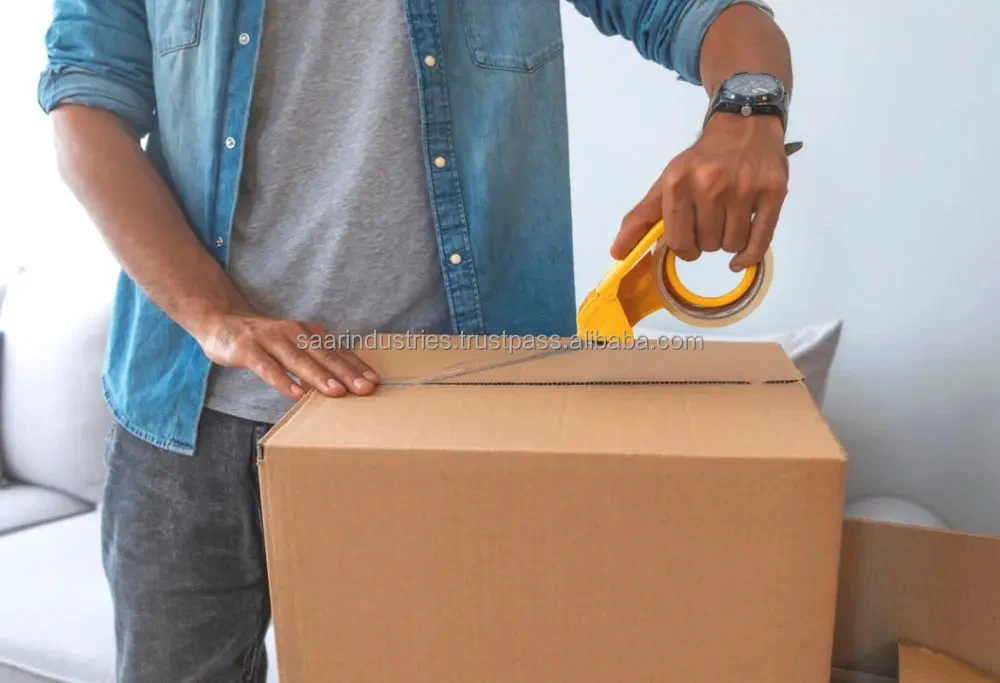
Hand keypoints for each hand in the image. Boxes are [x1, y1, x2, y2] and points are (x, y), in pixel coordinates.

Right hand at [193, 311, 378, 399]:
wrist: (221, 321)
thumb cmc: (265, 340)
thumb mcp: (293, 345)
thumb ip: (314, 361)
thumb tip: (342, 384)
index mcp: (308, 334)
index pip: (337, 351)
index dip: (356, 366)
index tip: (375, 381)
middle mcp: (293, 333)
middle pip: (323, 355)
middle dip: (346, 372)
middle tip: (366, 388)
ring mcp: (270, 340)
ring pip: (299, 361)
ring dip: (319, 376)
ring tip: (337, 392)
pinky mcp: (248, 350)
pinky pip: (268, 368)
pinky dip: (283, 381)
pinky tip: (297, 394)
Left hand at [613, 114, 788, 270]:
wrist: (744, 126)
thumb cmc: (702, 161)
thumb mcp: (667, 182)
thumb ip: (641, 218)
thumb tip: (616, 254)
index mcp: (679, 182)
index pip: (679, 241)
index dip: (683, 247)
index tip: (688, 237)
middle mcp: (711, 183)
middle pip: (707, 245)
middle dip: (707, 240)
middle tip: (711, 220)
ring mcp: (744, 188)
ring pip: (731, 245)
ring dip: (728, 242)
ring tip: (728, 220)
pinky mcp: (773, 192)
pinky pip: (759, 243)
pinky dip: (748, 257)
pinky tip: (740, 257)